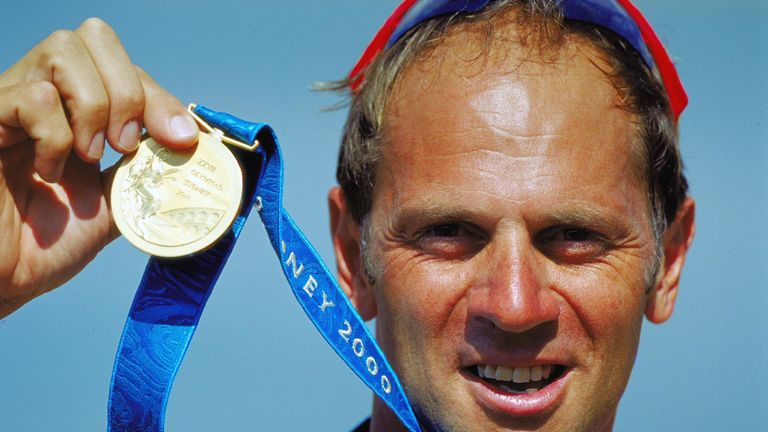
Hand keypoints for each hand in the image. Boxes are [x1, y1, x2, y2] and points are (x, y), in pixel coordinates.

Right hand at [0, 18, 198, 317]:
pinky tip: (48, 172)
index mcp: (78, 110)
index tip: (181, 140)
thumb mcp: (117, 204)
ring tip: (88, 156)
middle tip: (126, 147)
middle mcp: (44, 94)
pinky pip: (32, 95)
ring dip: (93, 107)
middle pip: (95, 37)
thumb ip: (151, 173)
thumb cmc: (49, 245)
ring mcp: (11, 101)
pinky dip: (55, 135)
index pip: (127, 69)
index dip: (160, 99)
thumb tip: (201, 150)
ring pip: (64, 50)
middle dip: (128, 92)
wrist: (3, 281)